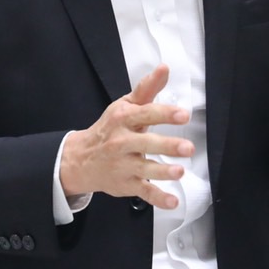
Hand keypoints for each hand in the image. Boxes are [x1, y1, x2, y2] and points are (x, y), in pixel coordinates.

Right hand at [59, 65, 193, 208]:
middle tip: (188, 148)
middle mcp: (121, 142)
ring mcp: (123, 164)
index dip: (164, 114)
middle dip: (167, 146)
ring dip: (162, 171)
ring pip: (144, 169)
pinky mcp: (126, 184)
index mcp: (122, 119)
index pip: (145, 114)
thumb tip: (164, 68)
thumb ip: (147, 89)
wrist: (81, 159)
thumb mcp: (125, 106)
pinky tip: (173, 201)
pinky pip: (143, 192)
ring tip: (179, 172)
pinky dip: (158, 198)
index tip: (183, 115)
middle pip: (145, 142)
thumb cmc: (110, 128)